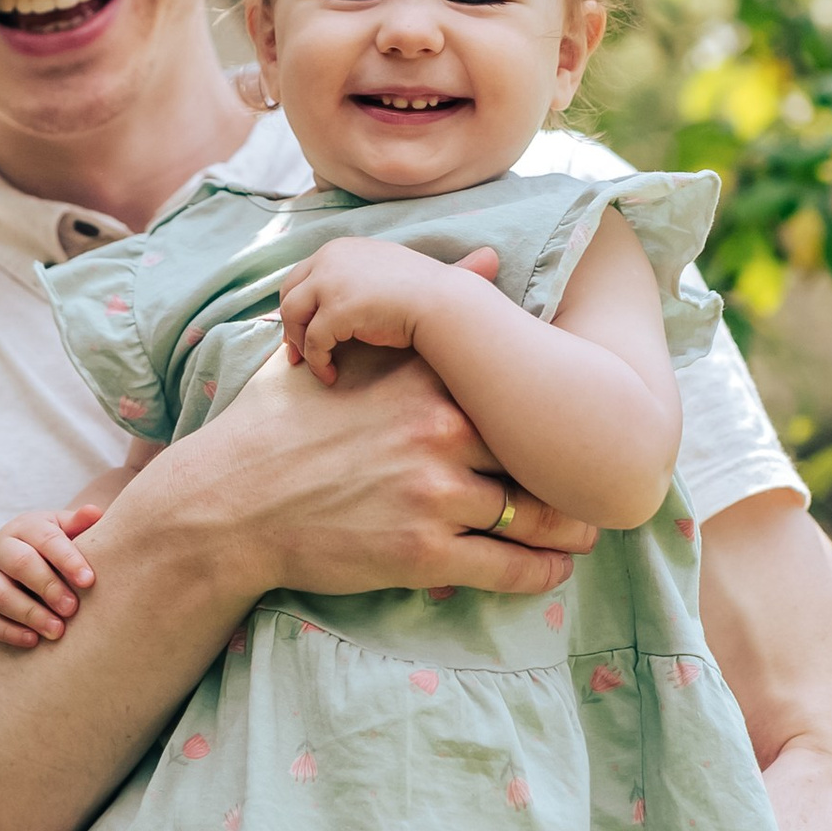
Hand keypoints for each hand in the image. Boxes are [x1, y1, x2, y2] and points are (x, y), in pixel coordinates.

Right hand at [0, 503, 103, 647]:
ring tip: (57, 631)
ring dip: (29, 613)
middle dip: (48, 587)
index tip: (88, 580)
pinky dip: (8, 632)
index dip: (67, 559)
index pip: (45, 539)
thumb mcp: (64, 532)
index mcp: (24, 528)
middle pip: (19, 564)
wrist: (20, 565)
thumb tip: (94, 513)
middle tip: (72, 609)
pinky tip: (33, 641)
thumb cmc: (52, 550)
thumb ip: (78, 525)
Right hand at [190, 303, 595, 602]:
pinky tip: (555, 571)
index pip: (517, 392)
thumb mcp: (349, 355)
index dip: (558, 410)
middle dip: (573, 477)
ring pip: (534, 515)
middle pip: (537, 456)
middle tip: (603, 488)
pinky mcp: (422, 554)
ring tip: (584, 534)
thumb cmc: (282, 426)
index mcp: (425, 383)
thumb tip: (490, 257)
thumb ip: (426, 316)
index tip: (583, 421)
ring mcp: (434, 495)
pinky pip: (507, 567)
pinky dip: (541, 572)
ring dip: (569, 530)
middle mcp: (438, 433)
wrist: (228, 504)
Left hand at [279, 238, 461, 382]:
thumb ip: (353, 276)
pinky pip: (314, 342)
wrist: (442, 302)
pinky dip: (317, 362)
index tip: (300, 331)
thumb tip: (338, 298)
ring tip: (317, 365)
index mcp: (338, 249)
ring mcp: (330, 283)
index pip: (301, 277)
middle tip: (296, 354)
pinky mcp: (336, 311)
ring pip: (293, 316)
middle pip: (289, 294)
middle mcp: (328, 259)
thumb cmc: (421, 291)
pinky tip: (330, 375)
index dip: (297, 306)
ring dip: (301, 345)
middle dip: (290, 326)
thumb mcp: (378, 269)